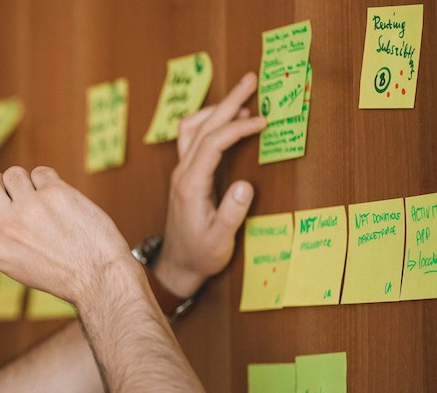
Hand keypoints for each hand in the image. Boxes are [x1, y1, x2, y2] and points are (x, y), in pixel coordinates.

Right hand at [0, 166, 134, 306]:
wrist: (97, 276)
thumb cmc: (57, 271)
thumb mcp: (13, 264)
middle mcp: (6, 225)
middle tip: (14, 194)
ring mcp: (30, 207)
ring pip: (14, 174)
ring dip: (27, 184)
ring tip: (44, 207)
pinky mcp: (55, 193)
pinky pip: (41, 172)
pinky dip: (49, 183)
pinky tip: (61, 204)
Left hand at [153, 72, 266, 297]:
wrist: (177, 266)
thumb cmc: (200, 254)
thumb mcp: (220, 240)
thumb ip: (232, 214)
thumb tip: (245, 186)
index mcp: (191, 186)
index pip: (212, 144)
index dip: (237, 128)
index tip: (262, 121)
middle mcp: (182, 174)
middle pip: (201, 127)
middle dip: (227, 101)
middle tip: (250, 79)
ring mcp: (181, 173)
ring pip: (192, 129)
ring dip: (216, 109)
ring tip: (243, 96)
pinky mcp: (184, 175)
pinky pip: (192, 139)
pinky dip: (209, 122)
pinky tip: (226, 120)